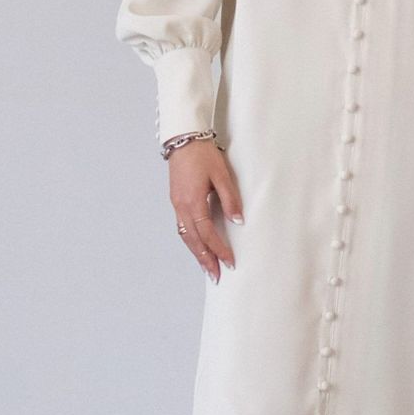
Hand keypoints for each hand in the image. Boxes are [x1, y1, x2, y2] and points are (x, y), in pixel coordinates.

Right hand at [168, 139, 242, 281]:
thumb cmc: (203, 154)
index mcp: (193, 202)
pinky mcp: (176, 200)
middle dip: (205, 259)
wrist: (183, 137)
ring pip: (185, 236)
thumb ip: (230, 199)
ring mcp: (176, 204)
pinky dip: (191, 240)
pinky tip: (198, 246)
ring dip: (196, 253)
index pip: (207, 233)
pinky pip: (182, 226)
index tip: (230, 262)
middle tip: (216, 276)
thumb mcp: (222, 175)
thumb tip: (237, 220)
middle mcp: (181, 206)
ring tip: (207, 267)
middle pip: (193, 240)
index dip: (219, 249)